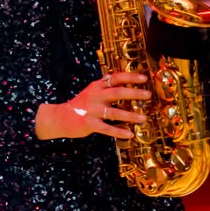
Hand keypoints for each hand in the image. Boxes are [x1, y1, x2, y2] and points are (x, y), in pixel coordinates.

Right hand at [35, 72, 150, 140]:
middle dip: (134, 93)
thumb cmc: (80, 104)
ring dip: (130, 115)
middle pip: (117, 92)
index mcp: (96, 86)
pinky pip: (107, 128)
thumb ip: (105, 87)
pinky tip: (129, 133)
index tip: (144, 78)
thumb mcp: (92, 91)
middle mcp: (95, 95)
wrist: (60, 117)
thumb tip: (123, 82)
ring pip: (114, 112)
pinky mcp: (89, 123)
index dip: (130, 77)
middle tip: (148, 95)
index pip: (115, 78)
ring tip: (143, 118)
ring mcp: (92, 110)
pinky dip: (118, 131)